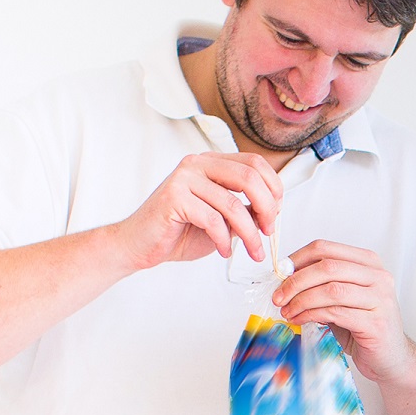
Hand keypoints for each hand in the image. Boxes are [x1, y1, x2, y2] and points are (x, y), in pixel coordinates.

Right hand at [111, 152, 282, 270]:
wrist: (139, 244)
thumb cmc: (179, 232)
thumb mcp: (222, 220)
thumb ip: (244, 211)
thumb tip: (272, 213)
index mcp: (211, 163)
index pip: (254, 163)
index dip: (273, 188)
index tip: (276, 214)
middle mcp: (198, 164)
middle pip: (249, 177)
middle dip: (267, 208)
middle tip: (269, 232)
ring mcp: (184, 178)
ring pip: (232, 204)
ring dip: (249, 234)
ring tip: (253, 251)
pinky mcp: (173, 197)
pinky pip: (212, 219)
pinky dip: (224, 240)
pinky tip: (223, 250)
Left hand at [275, 242, 415, 382]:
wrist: (390, 357)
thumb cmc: (363, 327)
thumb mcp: (342, 299)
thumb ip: (322, 285)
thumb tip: (286, 277)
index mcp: (369, 263)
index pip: (327, 249)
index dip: (297, 259)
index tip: (280, 273)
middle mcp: (378, 277)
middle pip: (328, 267)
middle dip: (296, 281)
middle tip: (278, 296)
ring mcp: (380, 299)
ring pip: (331, 290)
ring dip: (302, 300)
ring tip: (287, 311)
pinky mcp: (376, 323)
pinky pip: (335, 313)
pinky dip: (311, 315)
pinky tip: (299, 320)